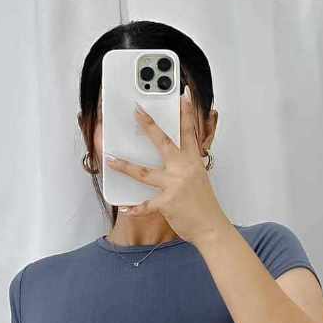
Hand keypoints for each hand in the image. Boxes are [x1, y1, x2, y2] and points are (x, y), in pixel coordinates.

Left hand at [104, 86, 228, 244]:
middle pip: (163, 142)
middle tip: (136, 110)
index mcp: (193, 162)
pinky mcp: (167, 203)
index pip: (189, 132)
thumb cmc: (204, 205)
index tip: (184, 94)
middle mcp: (184, 170)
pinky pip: (145, 205)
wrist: (211, 228)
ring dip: (125, 166)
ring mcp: (175, 185)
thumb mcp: (199, 179)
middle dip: (149, 125)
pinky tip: (124, 207)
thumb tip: (172, 157)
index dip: (187, 112)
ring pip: (144, 172)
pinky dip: (134, 208)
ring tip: (110, 159)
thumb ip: (186, 165)